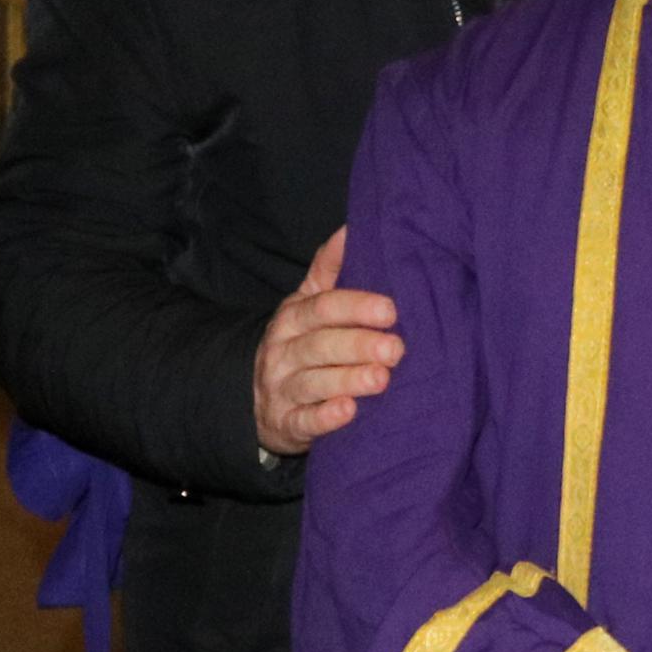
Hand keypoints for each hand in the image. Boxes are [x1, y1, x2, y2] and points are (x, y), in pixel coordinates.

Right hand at [252, 228, 401, 455]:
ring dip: (347, 380)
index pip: (323, 307)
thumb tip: (352, 227)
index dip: (356, 306)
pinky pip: (303, 421)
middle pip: (320, 344)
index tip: (391, 310)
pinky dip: (324, 418)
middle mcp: (284, 351)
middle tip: (396, 348)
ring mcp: (282, 389)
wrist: (255, 399)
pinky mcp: (285, 424)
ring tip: (381, 378)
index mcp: (294, 317)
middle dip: (358, 345)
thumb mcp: (306, 304)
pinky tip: (348, 412)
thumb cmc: (299, 343)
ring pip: (313, 382)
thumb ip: (328, 270)